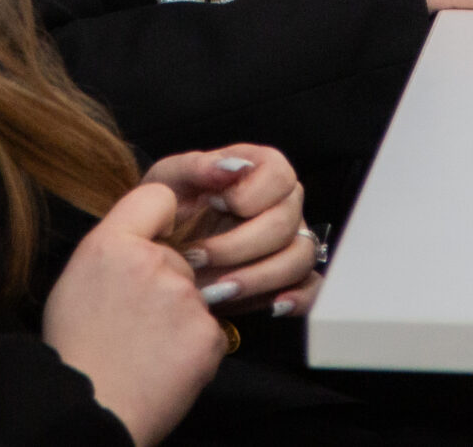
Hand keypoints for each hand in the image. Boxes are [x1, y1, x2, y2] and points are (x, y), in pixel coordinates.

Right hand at [43, 183, 224, 446]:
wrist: (93, 410)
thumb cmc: (78, 351)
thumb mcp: (77, 280)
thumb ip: (113, 250)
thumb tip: (138, 241)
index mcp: (111, 244)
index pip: (157, 196)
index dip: (160, 217)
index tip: (157, 237)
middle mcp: (151, 261)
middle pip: (179, 256)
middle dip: (167, 281)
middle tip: (138, 319)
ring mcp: (184, 297)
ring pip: (195, 294)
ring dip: (181, 315)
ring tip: (148, 345)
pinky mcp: (208, 332)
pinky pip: (208, 328)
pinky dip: (194, 345)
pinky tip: (166, 362)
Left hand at [144, 146, 320, 318]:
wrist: (160, 249)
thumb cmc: (169, 206)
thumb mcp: (170, 178)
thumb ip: (198, 166)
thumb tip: (233, 166)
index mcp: (262, 170)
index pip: (279, 177)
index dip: (247, 196)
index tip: (212, 204)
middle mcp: (284, 203)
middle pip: (285, 224)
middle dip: (239, 246)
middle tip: (199, 257)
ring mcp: (291, 241)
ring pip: (299, 259)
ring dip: (259, 278)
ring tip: (219, 290)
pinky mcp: (289, 277)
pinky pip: (311, 288)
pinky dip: (299, 298)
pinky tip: (273, 306)